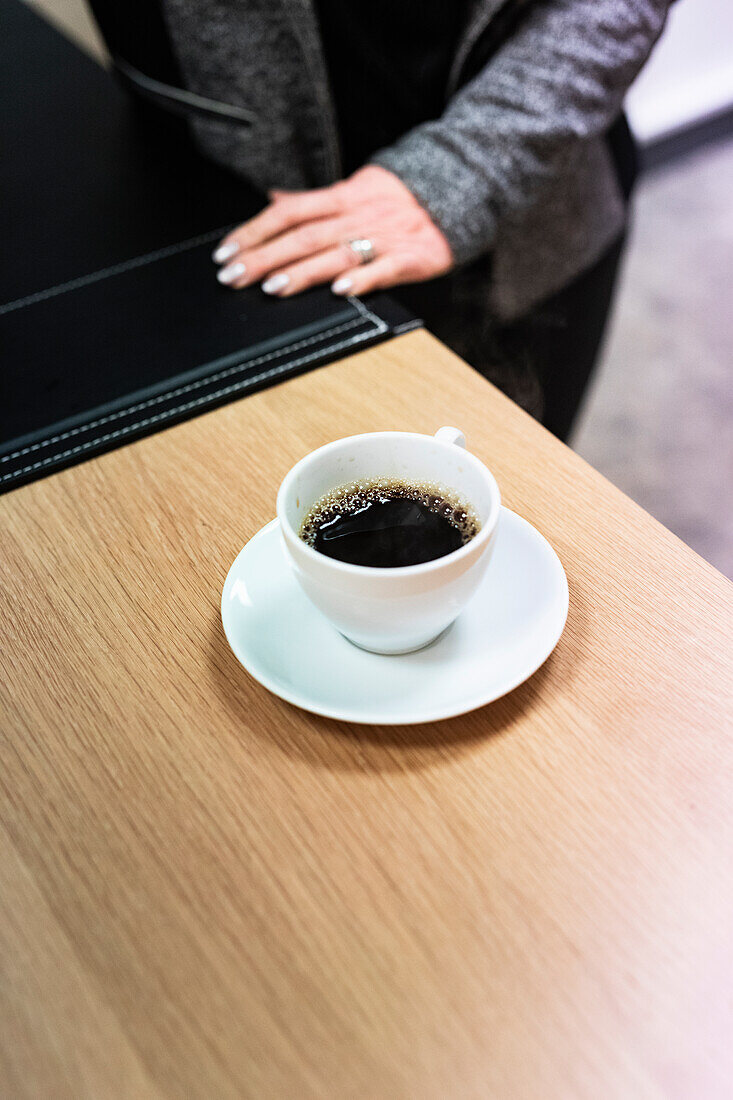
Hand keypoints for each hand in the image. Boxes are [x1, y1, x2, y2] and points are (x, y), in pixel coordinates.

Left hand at [212, 165, 453, 297]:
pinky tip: (340, 292)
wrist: (457, 191)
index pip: (288, 212)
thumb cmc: (399, 199)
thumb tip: (273, 200)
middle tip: (234, 277)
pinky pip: (384, 269)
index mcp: (340, 198)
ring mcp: (383, 236)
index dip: (254, 231)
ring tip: (273, 288)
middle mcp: (356, 216)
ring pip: (337, 253)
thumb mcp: (352, 189)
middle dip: (264, 257)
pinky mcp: (410, 257)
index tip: (226, 252)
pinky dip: (362, 280)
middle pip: (303, 236)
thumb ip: (313, 202)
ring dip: (303, 271)